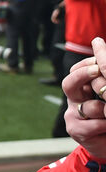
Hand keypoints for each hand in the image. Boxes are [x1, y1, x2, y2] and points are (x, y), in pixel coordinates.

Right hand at [63, 38, 105, 158]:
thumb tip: (98, 41)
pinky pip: (93, 123)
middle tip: (99, 70)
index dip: (85, 65)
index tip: (98, 62)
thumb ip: (104, 72)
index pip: (75, 71)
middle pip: (69, 83)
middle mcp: (74, 100)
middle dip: (84, 75)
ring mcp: (72, 115)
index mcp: (82, 88)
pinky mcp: (75, 130)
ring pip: (89, 106)